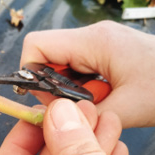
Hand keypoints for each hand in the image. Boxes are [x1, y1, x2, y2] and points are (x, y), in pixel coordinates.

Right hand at [20, 21, 154, 127]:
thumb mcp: (124, 110)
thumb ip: (82, 115)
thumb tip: (51, 119)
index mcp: (94, 41)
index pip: (36, 45)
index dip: (30, 74)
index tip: (46, 102)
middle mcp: (93, 36)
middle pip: (46, 55)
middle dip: (49, 86)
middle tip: (72, 110)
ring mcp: (101, 42)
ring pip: (61, 64)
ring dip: (67, 89)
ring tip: (92, 106)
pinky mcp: (108, 52)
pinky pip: (79, 68)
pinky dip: (80, 87)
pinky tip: (100, 100)